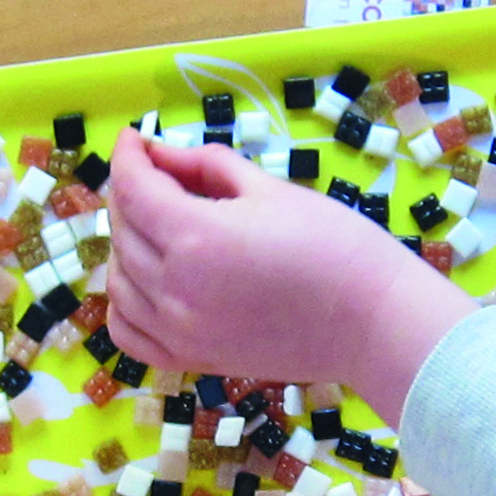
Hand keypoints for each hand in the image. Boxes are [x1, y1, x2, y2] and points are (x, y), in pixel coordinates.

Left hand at [103, 130, 474, 422]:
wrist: (375, 322)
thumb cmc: (335, 246)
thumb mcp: (271, 190)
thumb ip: (206, 167)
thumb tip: (161, 153)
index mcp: (196, 237)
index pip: (133, 188)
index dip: (128, 155)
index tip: (135, 137)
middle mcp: (175, 288)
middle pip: (123, 230)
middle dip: (131, 192)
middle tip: (157, 173)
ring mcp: (179, 331)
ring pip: (120, 280)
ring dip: (127, 244)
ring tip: (157, 223)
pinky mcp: (193, 358)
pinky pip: (130, 332)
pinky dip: (125, 303)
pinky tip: (145, 281)